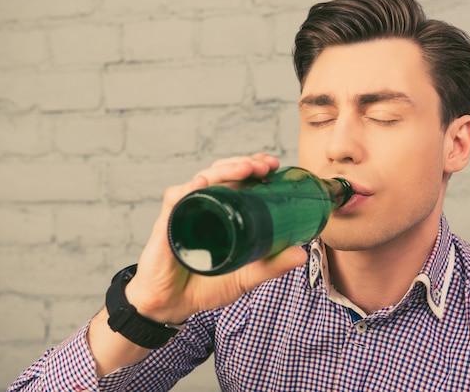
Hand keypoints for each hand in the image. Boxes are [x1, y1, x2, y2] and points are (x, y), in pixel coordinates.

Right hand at [124, 153, 307, 323]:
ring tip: (245, 169)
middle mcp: (204, 205)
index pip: (237, 178)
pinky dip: (188, 190)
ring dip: (224, 170)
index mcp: (222, 210)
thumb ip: (272, 265)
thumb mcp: (246, 276)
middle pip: (222, 172)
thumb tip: (302, 254)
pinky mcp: (167, 225)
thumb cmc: (206, 285)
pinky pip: (175, 201)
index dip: (254, 166)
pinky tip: (200, 183)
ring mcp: (185, 212)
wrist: (174, 306)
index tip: (274, 165)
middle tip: (265, 166)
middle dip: (244, 163)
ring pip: (202, 180)